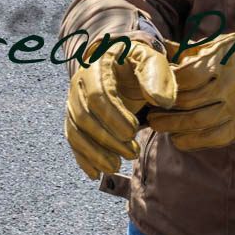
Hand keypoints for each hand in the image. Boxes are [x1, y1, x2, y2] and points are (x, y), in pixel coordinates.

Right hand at [65, 38, 176, 178]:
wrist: (125, 65)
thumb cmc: (141, 64)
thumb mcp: (153, 61)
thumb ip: (158, 76)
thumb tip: (161, 101)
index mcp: (97, 65)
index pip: (97, 95)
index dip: (113, 116)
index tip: (134, 132)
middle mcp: (79, 83)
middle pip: (84, 116)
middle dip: (106, 139)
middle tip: (132, 153)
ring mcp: (73, 101)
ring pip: (75, 131)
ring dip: (95, 153)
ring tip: (116, 167)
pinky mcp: (74, 117)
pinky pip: (73, 140)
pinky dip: (83, 158)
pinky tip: (96, 174)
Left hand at [148, 31, 234, 149]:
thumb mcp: (216, 44)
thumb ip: (186, 50)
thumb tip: (156, 50)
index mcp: (224, 61)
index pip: (186, 78)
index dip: (165, 84)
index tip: (151, 87)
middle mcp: (233, 86)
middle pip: (188, 102)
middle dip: (163, 108)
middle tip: (148, 110)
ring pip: (198, 123)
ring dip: (172, 126)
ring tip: (157, 124)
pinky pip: (214, 139)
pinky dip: (192, 141)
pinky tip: (177, 139)